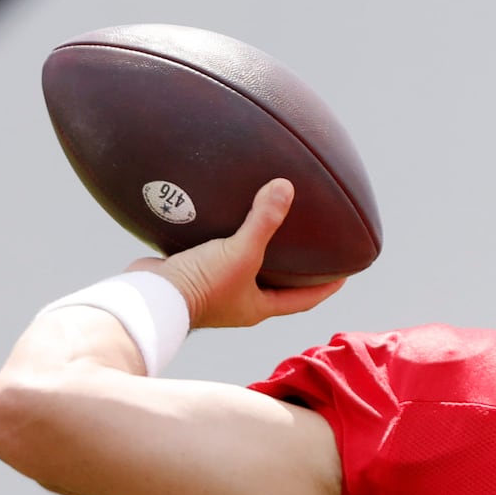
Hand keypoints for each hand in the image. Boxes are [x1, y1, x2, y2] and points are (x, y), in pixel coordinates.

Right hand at [136, 179, 346, 328]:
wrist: (149, 296)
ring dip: (257, 249)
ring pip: (244, 267)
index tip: (346, 272)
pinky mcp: (193, 274)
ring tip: (270, 223)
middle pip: (275, 284)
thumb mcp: (240, 252)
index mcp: (256, 307)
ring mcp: (214, 289)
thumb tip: (285, 188)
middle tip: (313, 244)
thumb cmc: (200, 285)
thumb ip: (263, 221)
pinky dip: (225, 238)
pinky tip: (226, 217)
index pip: (303, 300)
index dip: (326, 287)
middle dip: (294, 268)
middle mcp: (238, 302)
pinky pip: (215, 253)